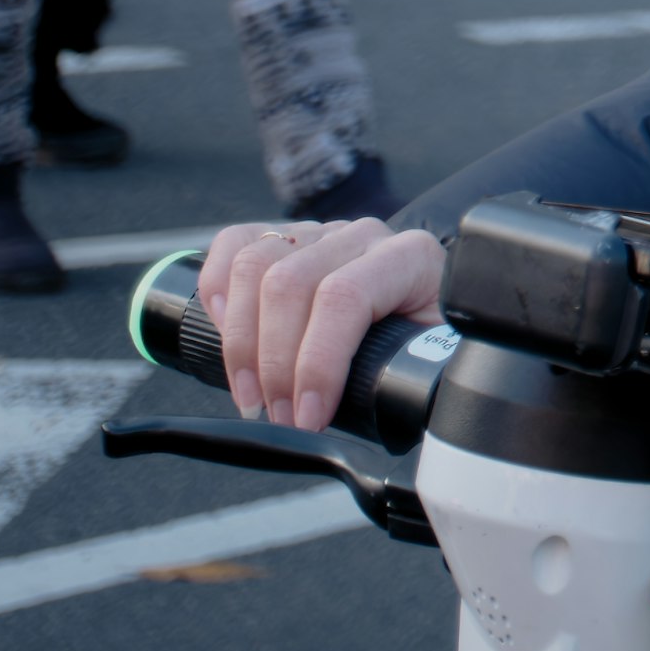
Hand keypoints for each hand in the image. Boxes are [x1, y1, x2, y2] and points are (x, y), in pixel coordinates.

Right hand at [202, 217, 443, 429]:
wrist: (426, 312)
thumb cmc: (425, 343)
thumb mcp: (433, 357)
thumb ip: (418, 372)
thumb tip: (395, 402)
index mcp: (408, 257)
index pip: (344, 296)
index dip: (317, 362)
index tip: (309, 417)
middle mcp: (362, 236)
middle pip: (289, 283)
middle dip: (274, 365)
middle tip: (279, 416)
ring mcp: (320, 233)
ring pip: (255, 265)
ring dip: (240, 341)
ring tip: (252, 395)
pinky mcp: (286, 237)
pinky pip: (235, 242)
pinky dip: (216, 287)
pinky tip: (223, 333)